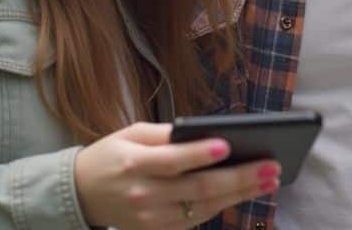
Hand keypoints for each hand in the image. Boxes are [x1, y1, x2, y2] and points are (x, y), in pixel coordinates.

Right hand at [74, 122, 280, 229]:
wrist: (80, 193)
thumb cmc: (112, 155)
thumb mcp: (131, 133)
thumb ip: (164, 134)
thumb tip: (204, 132)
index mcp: (134, 163)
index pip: (172, 160)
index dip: (200, 154)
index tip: (227, 145)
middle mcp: (144, 194)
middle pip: (197, 188)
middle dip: (239, 178)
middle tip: (270, 167)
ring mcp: (151, 218)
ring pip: (203, 208)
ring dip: (240, 195)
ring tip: (268, 180)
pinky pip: (195, 220)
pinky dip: (222, 207)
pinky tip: (244, 193)